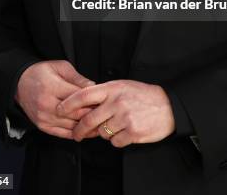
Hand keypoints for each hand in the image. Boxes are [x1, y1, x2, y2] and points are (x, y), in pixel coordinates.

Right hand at [15, 60, 96, 138]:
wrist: (19, 83)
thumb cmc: (41, 72)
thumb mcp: (60, 66)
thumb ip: (77, 77)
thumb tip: (93, 85)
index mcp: (52, 87)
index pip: (78, 98)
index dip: (93, 100)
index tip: (103, 100)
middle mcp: (47, 105)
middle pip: (76, 114)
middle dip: (92, 114)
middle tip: (104, 112)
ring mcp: (44, 118)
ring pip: (71, 126)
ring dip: (86, 126)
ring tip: (98, 121)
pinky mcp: (42, 126)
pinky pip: (63, 134)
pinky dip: (75, 133)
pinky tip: (85, 129)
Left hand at [57, 79, 174, 146]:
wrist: (167, 106)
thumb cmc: (143, 95)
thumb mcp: (122, 86)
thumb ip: (104, 93)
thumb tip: (84, 103)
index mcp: (112, 89)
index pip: (84, 95)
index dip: (68, 103)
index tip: (59, 109)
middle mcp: (116, 102)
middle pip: (88, 119)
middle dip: (79, 130)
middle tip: (76, 134)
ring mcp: (124, 118)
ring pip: (101, 132)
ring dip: (103, 133)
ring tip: (113, 126)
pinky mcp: (132, 132)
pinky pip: (114, 142)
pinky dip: (116, 140)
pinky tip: (124, 132)